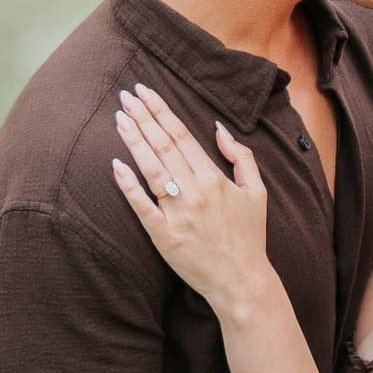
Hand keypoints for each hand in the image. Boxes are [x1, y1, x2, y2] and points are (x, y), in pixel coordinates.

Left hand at [112, 84, 274, 324]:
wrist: (241, 281)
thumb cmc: (249, 236)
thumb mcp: (257, 192)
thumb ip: (241, 157)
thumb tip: (218, 128)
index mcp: (215, 179)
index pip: (182, 135)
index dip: (161, 110)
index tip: (145, 91)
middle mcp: (195, 192)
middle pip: (163, 146)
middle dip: (142, 117)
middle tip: (125, 95)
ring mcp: (177, 214)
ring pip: (150, 169)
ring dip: (133, 140)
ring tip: (118, 118)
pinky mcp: (163, 236)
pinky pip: (141, 206)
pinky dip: (128, 184)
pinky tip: (115, 164)